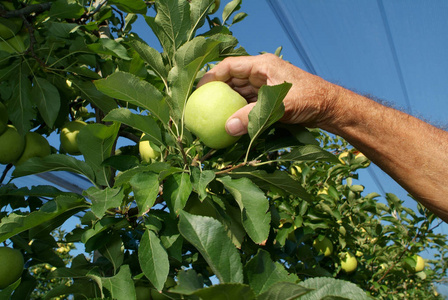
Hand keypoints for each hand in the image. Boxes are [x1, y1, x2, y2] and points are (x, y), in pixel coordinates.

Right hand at [197, 54, 340, 135]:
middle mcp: (261, 73)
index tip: (198, 90)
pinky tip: (230, 124)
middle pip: (232, 80)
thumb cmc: (310, 99)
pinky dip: (239, 113)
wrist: (331, 107)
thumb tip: (227, 128)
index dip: (211, 76)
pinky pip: (248, 104)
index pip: (230, 66)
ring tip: (211, 118)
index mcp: (262, 65)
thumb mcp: (280, 106)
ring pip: (239, 94)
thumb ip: (253, 117)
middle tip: (201, 108)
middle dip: (216, 93)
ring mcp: (264, 86)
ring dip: (227, 105)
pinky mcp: (269, 99)